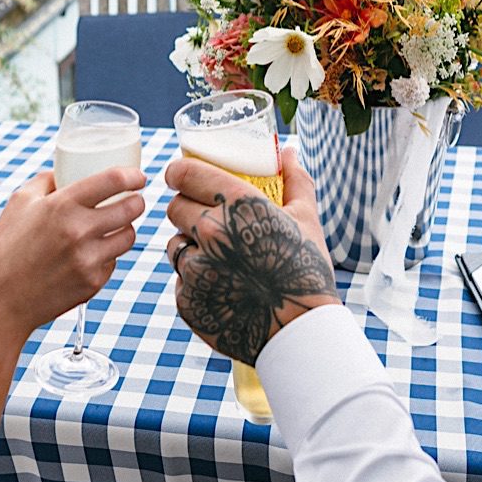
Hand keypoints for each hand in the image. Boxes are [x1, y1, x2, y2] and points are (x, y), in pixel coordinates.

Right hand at [0, 165, 146, 342]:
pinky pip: (113, 261)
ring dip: (126, 228)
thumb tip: (66, 171)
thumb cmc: (6, 250)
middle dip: (136, 201)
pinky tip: (91, 254)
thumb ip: (46, 181)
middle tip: (132, 200)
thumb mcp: (19, 203)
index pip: (113, 180)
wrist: (1, 301)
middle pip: (131, 208)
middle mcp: (79, 231)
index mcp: (61, 205)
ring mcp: (89, 259)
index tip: (138, 177)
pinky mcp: (93, 282)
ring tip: (114, 226)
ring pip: (129, 236)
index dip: (132, 175)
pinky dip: (107, 255)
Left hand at [164, 150, 337, 364]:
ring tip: (219, 258)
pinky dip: (195, 281)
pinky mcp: (187, 300)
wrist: (300, 331)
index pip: (183, 173)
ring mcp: (196, 268)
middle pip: (174, 207)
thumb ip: (294, 179)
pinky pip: (181, 280)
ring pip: (174, 244)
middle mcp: (211, 232)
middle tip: (209, 221)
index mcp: (237, 204)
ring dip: (189, 246)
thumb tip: (289, 151)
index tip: (183, 178)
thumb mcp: (306, 217)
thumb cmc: (306, 269)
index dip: (180, 174)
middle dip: (187, 210)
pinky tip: (223, 287)